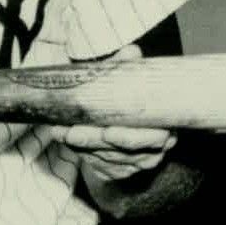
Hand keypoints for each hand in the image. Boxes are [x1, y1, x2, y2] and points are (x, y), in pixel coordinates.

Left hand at [45, 44, 176, 187]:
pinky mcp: (116, 171)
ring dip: (81, 146)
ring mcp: (135, 165)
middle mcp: (154, 151)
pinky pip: (96, 164)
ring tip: (60, 131)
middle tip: (71, 132)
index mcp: (166, 129)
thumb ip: (130, 68)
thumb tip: (131, 53)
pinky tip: (64, 138)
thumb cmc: (133, 99)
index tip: (107, 132)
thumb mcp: (133, 81)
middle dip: (94, 141)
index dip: (128, 137)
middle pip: (123, 152)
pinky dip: (78, 151)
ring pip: (106, 159)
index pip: (152, 139)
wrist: (131, 122)